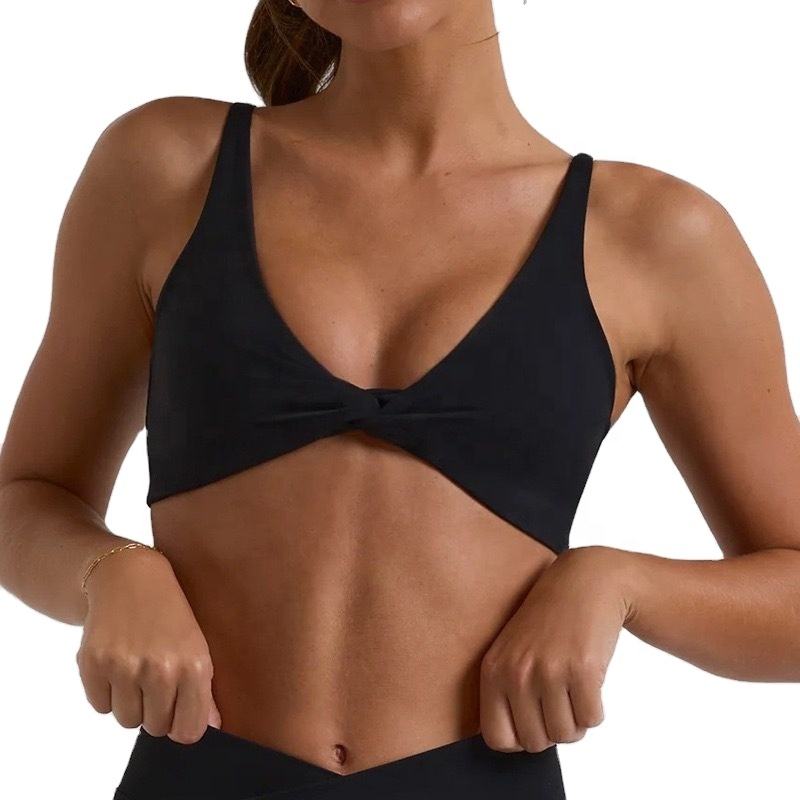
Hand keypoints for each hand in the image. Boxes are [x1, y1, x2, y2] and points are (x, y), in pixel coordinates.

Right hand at [76, 545, 220, 743]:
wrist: (131, 577)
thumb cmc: (171, 614)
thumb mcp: (198, 645)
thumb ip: (204, 690)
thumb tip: (211, 727)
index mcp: (193, 666)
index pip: (188, 732)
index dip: (182, 725)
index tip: (179, 711)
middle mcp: (160, 670)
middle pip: (156, 728)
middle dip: (156, 710)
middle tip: (156, 679)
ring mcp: (124, 667)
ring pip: (127, 720)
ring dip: (131, 703)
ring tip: (136, 670)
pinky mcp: (93, 664)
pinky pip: (100, 706)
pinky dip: (106, 693)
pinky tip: (116, 664)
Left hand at [479, 545, 633, 752]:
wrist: (585, 582)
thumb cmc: (549, 623)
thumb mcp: (513, 650)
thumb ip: (506, 692)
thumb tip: (516, 744)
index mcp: (492, 671)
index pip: (498, 739)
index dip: (521, 736)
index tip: (534, 717)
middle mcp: (516, 672)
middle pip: (536, 743)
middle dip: (552, 728)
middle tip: (559, 697)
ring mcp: (549, 671)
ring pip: (566, 735)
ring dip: (576, 719)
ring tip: (573, 685)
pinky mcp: (582, 670)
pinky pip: (593, 720)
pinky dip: (596, 708)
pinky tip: (589, 677)